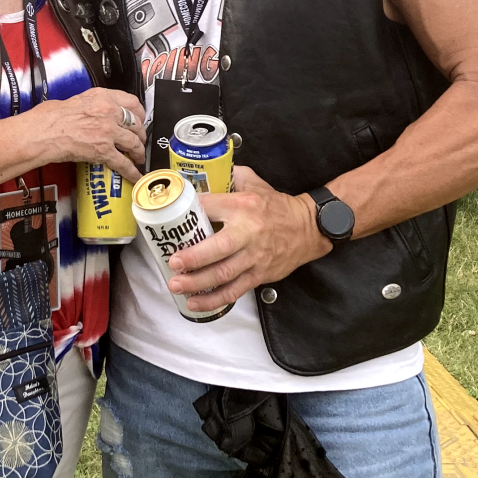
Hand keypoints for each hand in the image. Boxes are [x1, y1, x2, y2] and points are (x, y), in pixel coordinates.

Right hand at [28, 87, 145, 181]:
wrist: (43, 132)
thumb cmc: (51, 117)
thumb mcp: (77, 100)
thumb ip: (93, 104)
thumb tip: (96, 111)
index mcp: (103, 97)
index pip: (132, 102)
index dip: (140, 113)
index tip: (141, 118)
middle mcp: (109, 112)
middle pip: (136, 124)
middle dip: (141, 134)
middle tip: (140, 139)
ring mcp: (108, 132)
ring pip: (134, 143)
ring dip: (139, 152)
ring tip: (139, 157)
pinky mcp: (104, 150)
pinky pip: (123, 162)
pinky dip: (131, 170)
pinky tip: (135, 175)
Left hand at [166, 166, 332, 311]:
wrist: (308, 228)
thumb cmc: (277, 206)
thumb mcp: (254, 182)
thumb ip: (230, 175)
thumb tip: (202, 173)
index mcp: (243, 205)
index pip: (209, 207)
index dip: (188, 214)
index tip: (168, 221)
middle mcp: (248, 232)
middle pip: (218, 248)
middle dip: (192, 258)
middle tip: (172, 263)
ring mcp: (254, 257)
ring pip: (224, 273)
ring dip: (198, 283)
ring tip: (177, 285)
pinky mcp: (259, 275)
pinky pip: (234, 290)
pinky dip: (214, 300)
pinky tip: (195, 303)